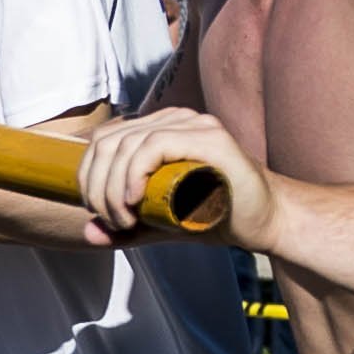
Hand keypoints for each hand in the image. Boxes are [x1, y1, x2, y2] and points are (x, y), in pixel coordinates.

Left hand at [79, 105, 275, 248]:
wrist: (266, 222)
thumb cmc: (216, 216)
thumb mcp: (159, 223)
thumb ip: (126, 227)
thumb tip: (89, 233)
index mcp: (160, 129)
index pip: (105, 139)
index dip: (88, 174)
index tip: (95, 211)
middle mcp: (175, 119)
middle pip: (110, 141)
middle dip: (96, 185)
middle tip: (110, 221)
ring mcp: (194, 125)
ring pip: (128, 143)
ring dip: (113, 187)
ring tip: (125, 219)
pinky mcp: (210, 139)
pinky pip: (155, 144)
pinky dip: (134, 172)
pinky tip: (134, 199)